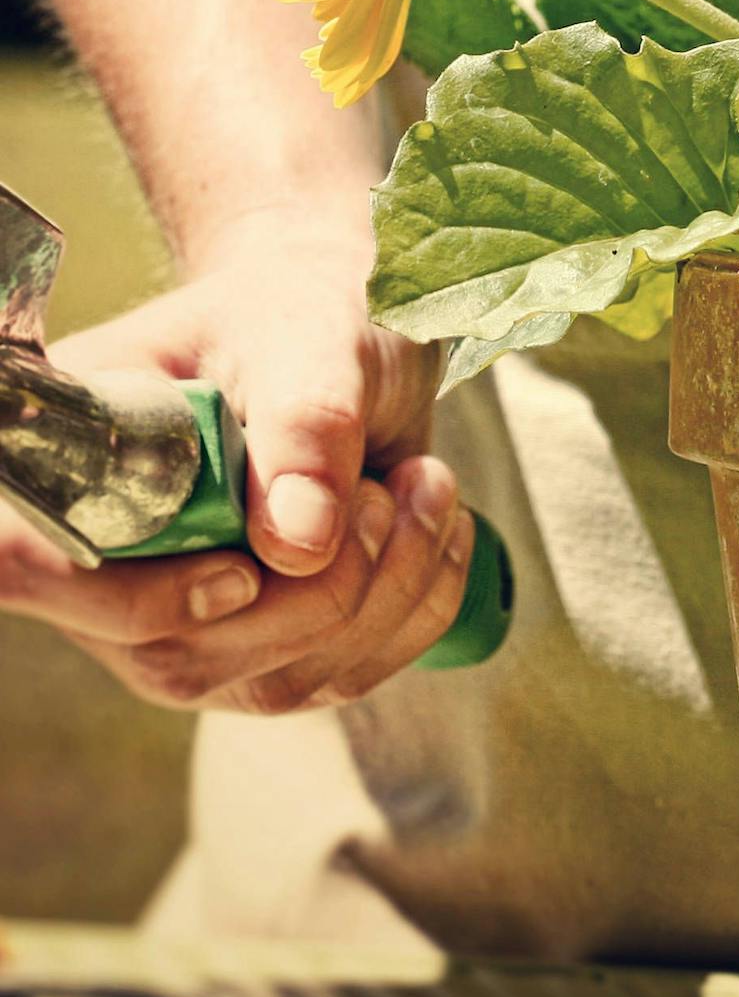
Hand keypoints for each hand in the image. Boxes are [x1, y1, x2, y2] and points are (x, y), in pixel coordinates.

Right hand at [0, 218, 466, 712]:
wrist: (346, 337)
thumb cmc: (304, 317)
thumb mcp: (313, 337)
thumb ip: (304, 423)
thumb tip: (298, 547)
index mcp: (70, 462)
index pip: (22, 562)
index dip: (127, 595)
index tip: (244, 569)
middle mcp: (101, 566)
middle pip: (179, 653)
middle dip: (322, 580)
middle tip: (390, 485)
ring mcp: (173, 629)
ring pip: (278, 679)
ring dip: (389, 584)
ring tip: (423, 483)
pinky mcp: (256, 659)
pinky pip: (345, 676)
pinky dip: (419, 602)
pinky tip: (438, 524)